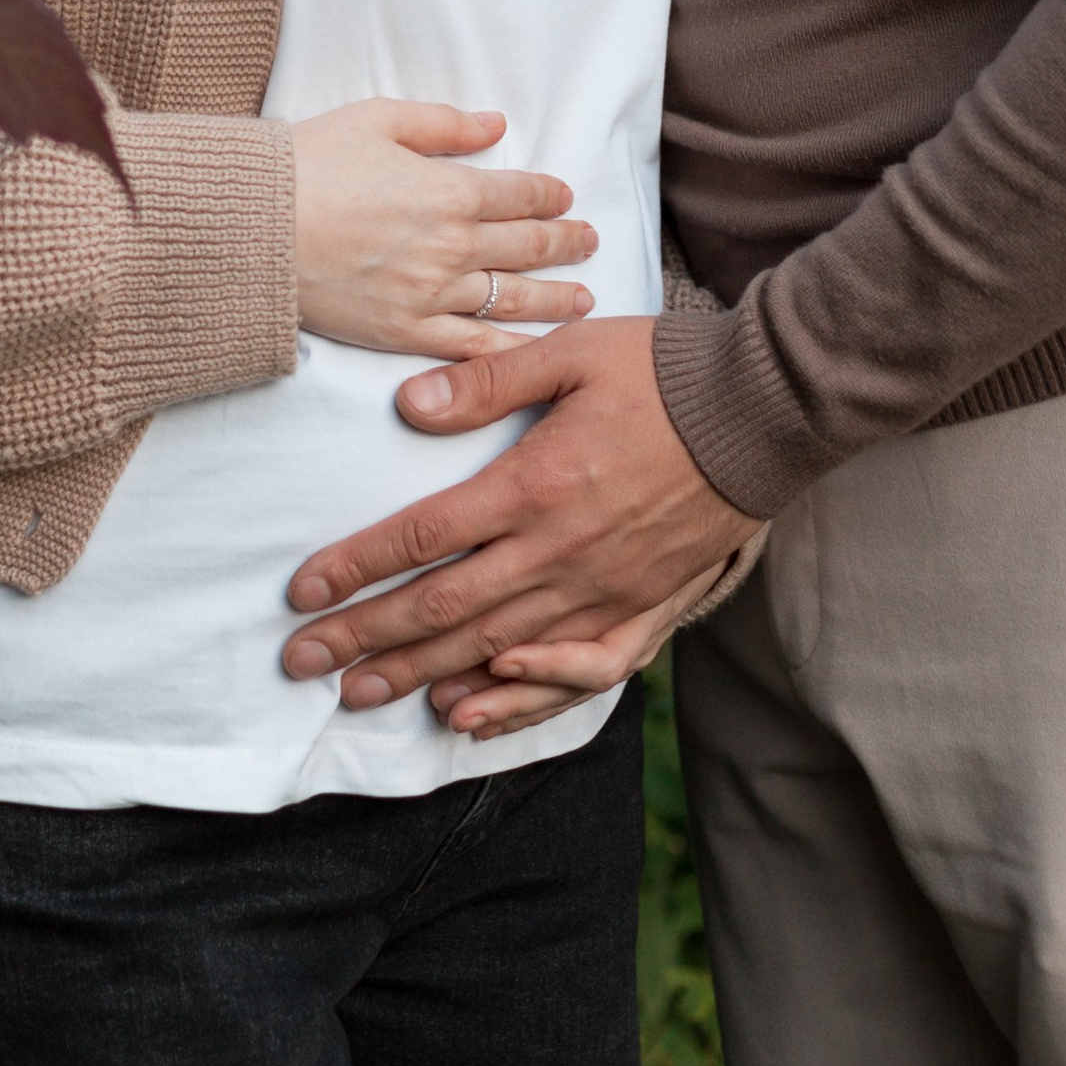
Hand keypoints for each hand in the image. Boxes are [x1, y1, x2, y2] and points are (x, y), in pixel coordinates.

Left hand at [280, 316, 759, 704]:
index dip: (355, 569)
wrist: (765, 411)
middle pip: (443, 612)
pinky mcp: (644, 612)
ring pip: (496, 653)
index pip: (422, 538)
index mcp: (536, 486)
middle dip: (364, 640)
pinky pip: (575, 677)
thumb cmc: (663, 371)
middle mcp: (562, 553)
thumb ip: (484, 382)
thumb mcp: (568, 352)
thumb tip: (406, 406)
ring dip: (422, 678)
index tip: (301, 595)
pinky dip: (521, 703)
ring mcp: (603, 593)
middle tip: (302, 665)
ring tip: (362, 697)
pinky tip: (474, 714)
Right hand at [289, 99, 596, 357]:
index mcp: (451, 190)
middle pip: (528, 246)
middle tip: (590, 241)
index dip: (550, 194)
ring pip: (514, 299)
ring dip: (557, 297)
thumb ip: (445, 124)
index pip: (521, 193)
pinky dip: (513, 349)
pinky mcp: (406, 333)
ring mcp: (433, 294)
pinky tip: (539, 350)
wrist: (255, 228)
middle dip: (567, 242)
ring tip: (586, 298)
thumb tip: (495, 126)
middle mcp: (453, 246)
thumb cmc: (310, 163)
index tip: (565, 197)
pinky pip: (474, 347)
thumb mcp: (379, 119)